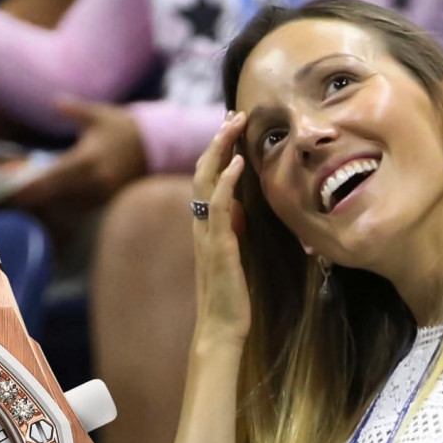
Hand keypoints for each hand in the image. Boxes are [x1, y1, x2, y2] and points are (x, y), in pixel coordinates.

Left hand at [10, 96, 146, 211]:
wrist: (155, 145)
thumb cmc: (123, 127)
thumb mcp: (98, 114)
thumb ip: (74, 109)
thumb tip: (55, 101)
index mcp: (87, 159)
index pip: (53, 176)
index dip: (32, 186)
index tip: (14, 190)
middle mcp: (94, 181)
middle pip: (58, 196)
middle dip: (37, 198)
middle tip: (15, 199)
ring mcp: (103, 193)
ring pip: (70, 206)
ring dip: (52, 204)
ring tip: (31, 201)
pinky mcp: (110, 201)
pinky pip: (84, 208)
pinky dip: (69, 207)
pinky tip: (56, 204)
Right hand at [191, 111, 250, 348]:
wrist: (222, 329)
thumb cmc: (231, 299)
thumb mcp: (234, 256)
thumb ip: (234, 231)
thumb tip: (242, 212)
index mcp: (205, 228)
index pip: (206, 180)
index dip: (217, 151)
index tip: (232, 127)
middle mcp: (201, 227)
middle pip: (202, 171)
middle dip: (218, 140)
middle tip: (234, 113)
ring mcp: (207, 235)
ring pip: (205, 181)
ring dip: (220, 149)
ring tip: (233, 123)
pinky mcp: (219, 247)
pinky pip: (218, 207)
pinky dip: (227, 181)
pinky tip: (238, 162)